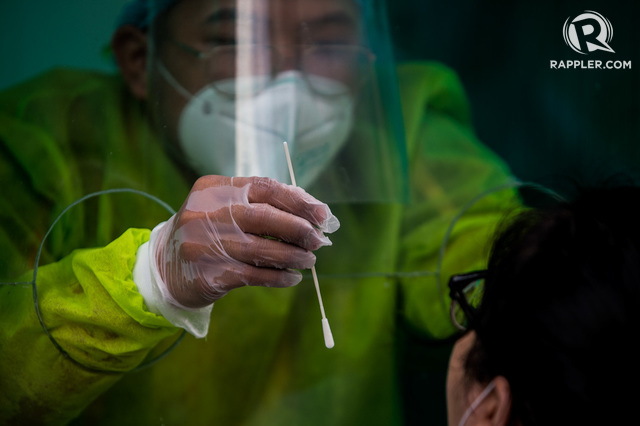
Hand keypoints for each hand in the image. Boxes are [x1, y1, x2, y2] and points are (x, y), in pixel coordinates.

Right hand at [152, 175, 338, 307]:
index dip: (298, 201)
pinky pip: (254, 276)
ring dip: (293, 256)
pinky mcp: (210, 274)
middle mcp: (208, 213)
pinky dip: (279, 277)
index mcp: (215, 189)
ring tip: (309, 260)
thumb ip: (262, 205)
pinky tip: (292, 278)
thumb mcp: (225, 209)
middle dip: (299, 229)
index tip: (322, 214)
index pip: (265, 188)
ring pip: (263, 250)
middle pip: (265, 218)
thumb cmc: (207, 232)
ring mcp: (206, 244)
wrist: (165, 266)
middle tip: (319, 240)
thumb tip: (313, 213)